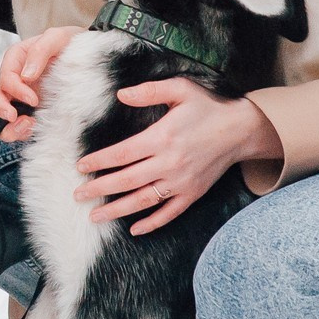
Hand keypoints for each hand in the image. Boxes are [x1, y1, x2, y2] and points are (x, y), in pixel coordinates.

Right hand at [0, 27, 82, 141]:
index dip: (15, 90)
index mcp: (17, 59)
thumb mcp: (58, 38)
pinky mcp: (33, 111)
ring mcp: (23, 97)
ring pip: (2, 114)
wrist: (92, 57)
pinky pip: (18, 126)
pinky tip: (35, 128)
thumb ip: (40, 50)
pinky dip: (22, 132)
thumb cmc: (72, 43)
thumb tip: (26, 75)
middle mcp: (16, 79)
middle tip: (14, 117)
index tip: (33, 99)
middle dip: (1, 109)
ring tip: (29, 126)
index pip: (6, 77)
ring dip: (10, 125)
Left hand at [72, 79, 281, 234]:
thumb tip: (120, 94)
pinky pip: (169, 213)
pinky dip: (152, 223)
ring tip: (95, 216)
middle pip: (126, 181)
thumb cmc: (207, 107)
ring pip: (143, 201)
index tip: (80, 167)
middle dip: (99, 189)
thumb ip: (149, 91)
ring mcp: (181, 182)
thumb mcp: (180, 89)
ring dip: (117, 210)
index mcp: (162, 138)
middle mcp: (169, 163)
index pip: (121, 154)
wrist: (240, 130)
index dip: (98, 162)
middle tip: (78, 195)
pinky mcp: (192, 194)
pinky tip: (134, 228)